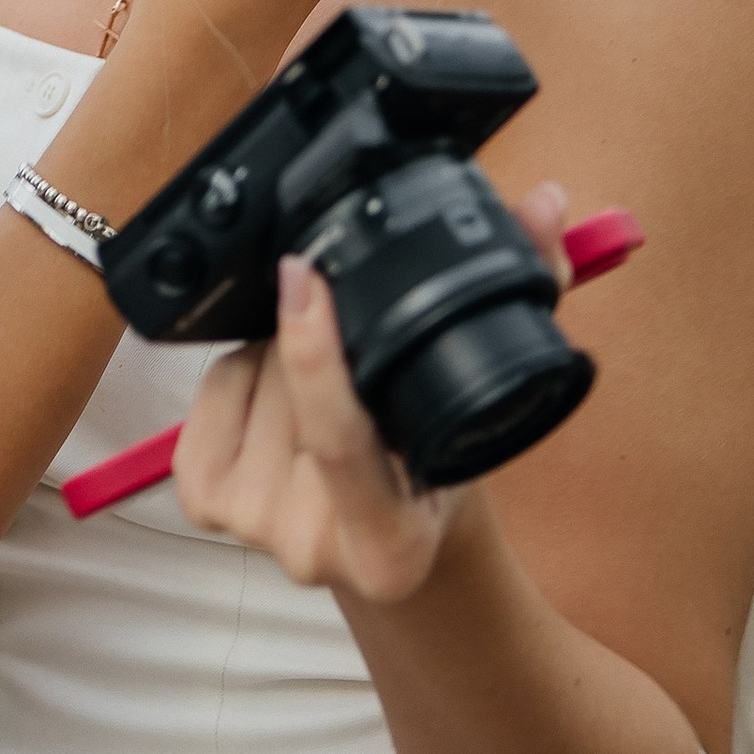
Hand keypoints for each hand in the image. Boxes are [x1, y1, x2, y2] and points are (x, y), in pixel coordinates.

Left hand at [172, 182, 574, 604]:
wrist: (396, 551)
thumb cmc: (438, 473)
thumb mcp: (481, 402)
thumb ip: (524, 297)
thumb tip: (545, 202)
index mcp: (391, 543)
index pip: (337, 437)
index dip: (314, 352)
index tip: (307, 275)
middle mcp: (314, 550)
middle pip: (287, 394)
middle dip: (310, 334)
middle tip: (345, 335)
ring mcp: (253, 531)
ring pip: (246, 385)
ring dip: (275, 352)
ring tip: (323, 371)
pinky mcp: (208, 504)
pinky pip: (209, 396)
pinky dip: (237, 372)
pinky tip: (275, 391)